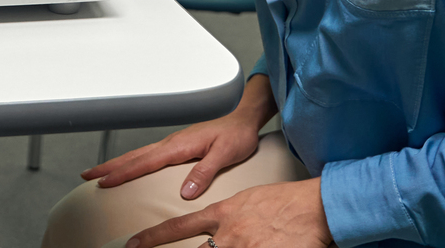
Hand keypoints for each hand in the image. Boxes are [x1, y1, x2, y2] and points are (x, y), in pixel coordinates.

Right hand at [85, 107, 262, 200]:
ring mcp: (173, 143)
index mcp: (179, 145)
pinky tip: (129, 167)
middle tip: (87, 175)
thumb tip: (184, 192)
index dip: (123, 173)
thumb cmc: (236, 135)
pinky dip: (132, 161)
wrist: (243, 118)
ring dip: (117, 163)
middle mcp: (172, 143)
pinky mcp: (177, 146)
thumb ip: (204, 172)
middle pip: (133, 156)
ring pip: (138, 154)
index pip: (145, 162)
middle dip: (109, 166)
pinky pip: (148, 155)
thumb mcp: (225, 155)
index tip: (104, 182)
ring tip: (99, 172)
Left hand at [124, 178, 330, 247]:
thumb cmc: (283, 201)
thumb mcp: (246, 202)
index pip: (178, 227)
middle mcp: (228, 236)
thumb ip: (226, 218)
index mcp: (221, 215)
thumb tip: (216, 232)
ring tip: (232, 245)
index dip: (153, 237)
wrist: (311, 207)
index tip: (132, 244)